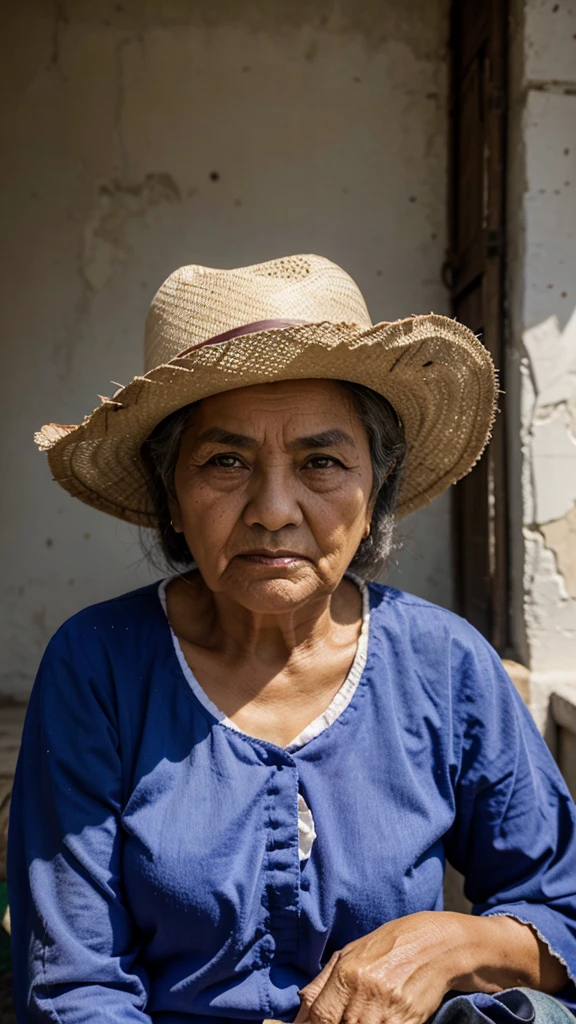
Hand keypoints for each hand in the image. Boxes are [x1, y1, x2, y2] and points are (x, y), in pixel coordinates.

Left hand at [293, 911, 567, 1023]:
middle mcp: (366, 993)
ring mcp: (389, 1011)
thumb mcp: (352, 951)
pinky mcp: (408, 1022)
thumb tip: (300, 1004)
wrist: (441, 944)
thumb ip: (324, 980)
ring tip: (356, 1020)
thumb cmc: (393, 944)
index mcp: (348, 972)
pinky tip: (372, 1023)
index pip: (316, 1016)